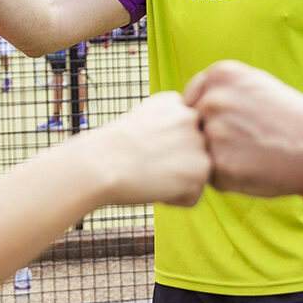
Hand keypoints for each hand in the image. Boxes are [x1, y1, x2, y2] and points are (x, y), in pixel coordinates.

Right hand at [83, 92, 209, 209]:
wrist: (100, 164)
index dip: (162, 151)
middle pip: (191, 156)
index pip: (182, 137)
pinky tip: (154, 185)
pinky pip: (193, 196)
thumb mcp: (140, 123)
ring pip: (195, 176)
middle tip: (144, 162)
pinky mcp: (202, 167)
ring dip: (175, 183)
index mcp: (174, 103)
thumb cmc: (110, 150)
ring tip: (149, 173)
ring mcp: (199, 141)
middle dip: (173, 165)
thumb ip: (166, 129)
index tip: (140, 148)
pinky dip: (175, 200)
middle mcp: (191, 117)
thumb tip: (181, 153)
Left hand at [185, 60, 302, 197]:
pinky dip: (231, 178)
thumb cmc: (296, 120)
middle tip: (250, 142)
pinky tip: (257, 170)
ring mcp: (214, 134)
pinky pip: (213, 176)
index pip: (193, 98)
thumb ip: (224, 89)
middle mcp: (212, 100)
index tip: (237, 123)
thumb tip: (191, 104)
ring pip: (202, 152)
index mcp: (221, 74)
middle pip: (195, 126)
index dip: (212, 116)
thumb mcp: (260, 85)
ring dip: (221, 158)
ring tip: (255, 155)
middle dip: (214, 137)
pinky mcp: (220, 167)